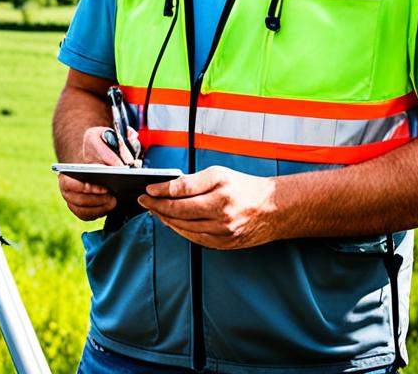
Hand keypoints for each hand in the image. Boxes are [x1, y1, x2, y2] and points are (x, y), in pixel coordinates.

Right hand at [57, 126, 130, 220]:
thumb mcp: (99, 137)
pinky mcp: (82, 209)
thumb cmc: (96, 144)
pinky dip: (100, 212)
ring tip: (114, 201)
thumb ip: (107, 149)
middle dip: (96, 200)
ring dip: (99, 207)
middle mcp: (66, 189)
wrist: (97, 153)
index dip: (84, 188)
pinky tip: (111, 205)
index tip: (104, 187)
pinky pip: (88, 216)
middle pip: (76, 201)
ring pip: (83, 211)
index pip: (68, 184)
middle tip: (112, 196)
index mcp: (66, 172)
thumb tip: (119, 167)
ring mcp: (73, 200)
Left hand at [139, 165, 278, 249]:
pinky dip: (180, 230)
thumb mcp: (219, 174)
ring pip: (184, 227)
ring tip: (154, 211)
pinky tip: (171, 223)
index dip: (161, 190)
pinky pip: (195, 238)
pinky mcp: (225, 243)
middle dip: (157, 206)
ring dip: (165, 219)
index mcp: (221, 191)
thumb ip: (193, 181)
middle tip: (144, 200)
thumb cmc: (244, 188)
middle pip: (179, 211)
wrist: (273, 209)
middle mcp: (222, 212)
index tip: (148, 189)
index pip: (182, 191)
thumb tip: (168, 187)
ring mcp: (224, 231)